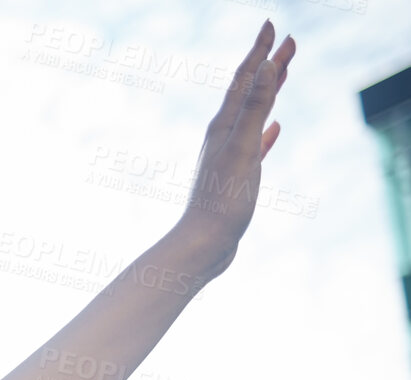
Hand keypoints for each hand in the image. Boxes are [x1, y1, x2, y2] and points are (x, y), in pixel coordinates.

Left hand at [175, 20, 295, 278]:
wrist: (203, 244)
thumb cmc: (222, 200)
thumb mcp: (242, 148)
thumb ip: (253, 107)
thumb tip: (265, 67)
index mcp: (224, 126)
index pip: (245, 78)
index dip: (260, 51)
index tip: (273, 24)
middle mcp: (223, 136)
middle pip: (248, 91)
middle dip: (267, 64)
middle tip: (288, 40)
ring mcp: (229, 155)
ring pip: (252, 114)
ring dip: (268, 91)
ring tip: (282, 73)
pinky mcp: (236, 176)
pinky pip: (255, 146)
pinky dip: (266, 132)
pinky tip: (276, 129)